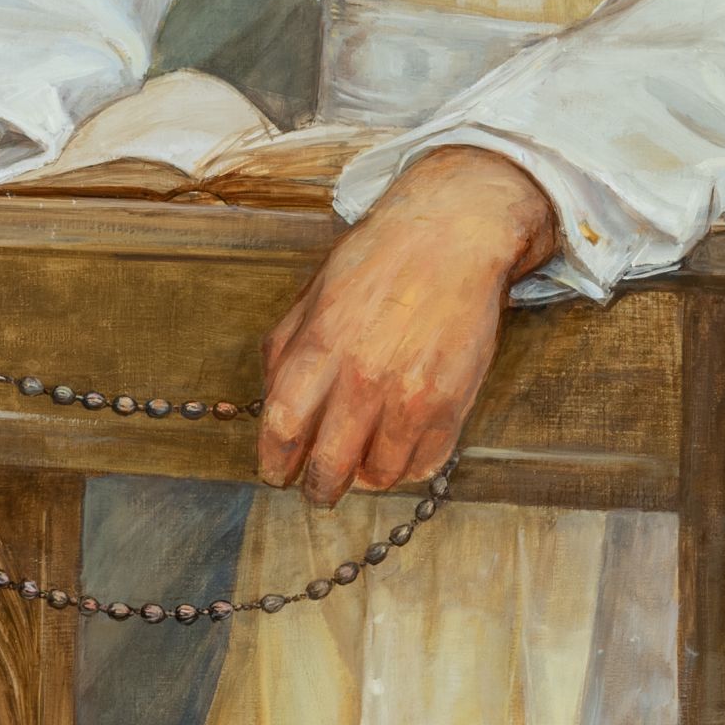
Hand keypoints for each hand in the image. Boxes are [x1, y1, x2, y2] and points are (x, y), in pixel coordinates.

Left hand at [258, 147, 558, 506]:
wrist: (454, 235)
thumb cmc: (380, 259)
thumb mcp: (314, 294)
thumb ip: (286, 350)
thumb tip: (270, 406)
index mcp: (321, 347)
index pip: (282, 430)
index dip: (274, 463)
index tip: (277, 472)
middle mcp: (364, 378)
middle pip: (329, 468)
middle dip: (319, 488)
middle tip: (319, 490)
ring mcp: (411, 395)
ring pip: (380, 475)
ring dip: (367, 478)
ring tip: (365, 465)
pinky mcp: (452, 403)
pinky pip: (425, 464)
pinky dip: (408, 468)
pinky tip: (401, 450)